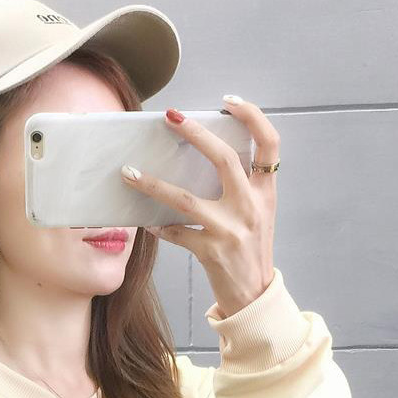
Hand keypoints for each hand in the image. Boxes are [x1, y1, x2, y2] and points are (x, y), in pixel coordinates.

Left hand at [121, 97, 278, 317]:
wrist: (255, 296)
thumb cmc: (252, 251)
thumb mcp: (259, 214)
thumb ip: (243, 186)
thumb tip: (209, 154)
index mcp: (266, 193)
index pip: (269, 143)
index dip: (252, 116)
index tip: (228, 101)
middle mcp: (251, 207)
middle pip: (224, 159)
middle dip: (195, 133)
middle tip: (170, 117)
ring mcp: (231, 230)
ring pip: (185, 198)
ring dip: (153, 184)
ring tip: (128, 172)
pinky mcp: (211, 252)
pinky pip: (176, 233)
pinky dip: (159, 227)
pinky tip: (147, 222)